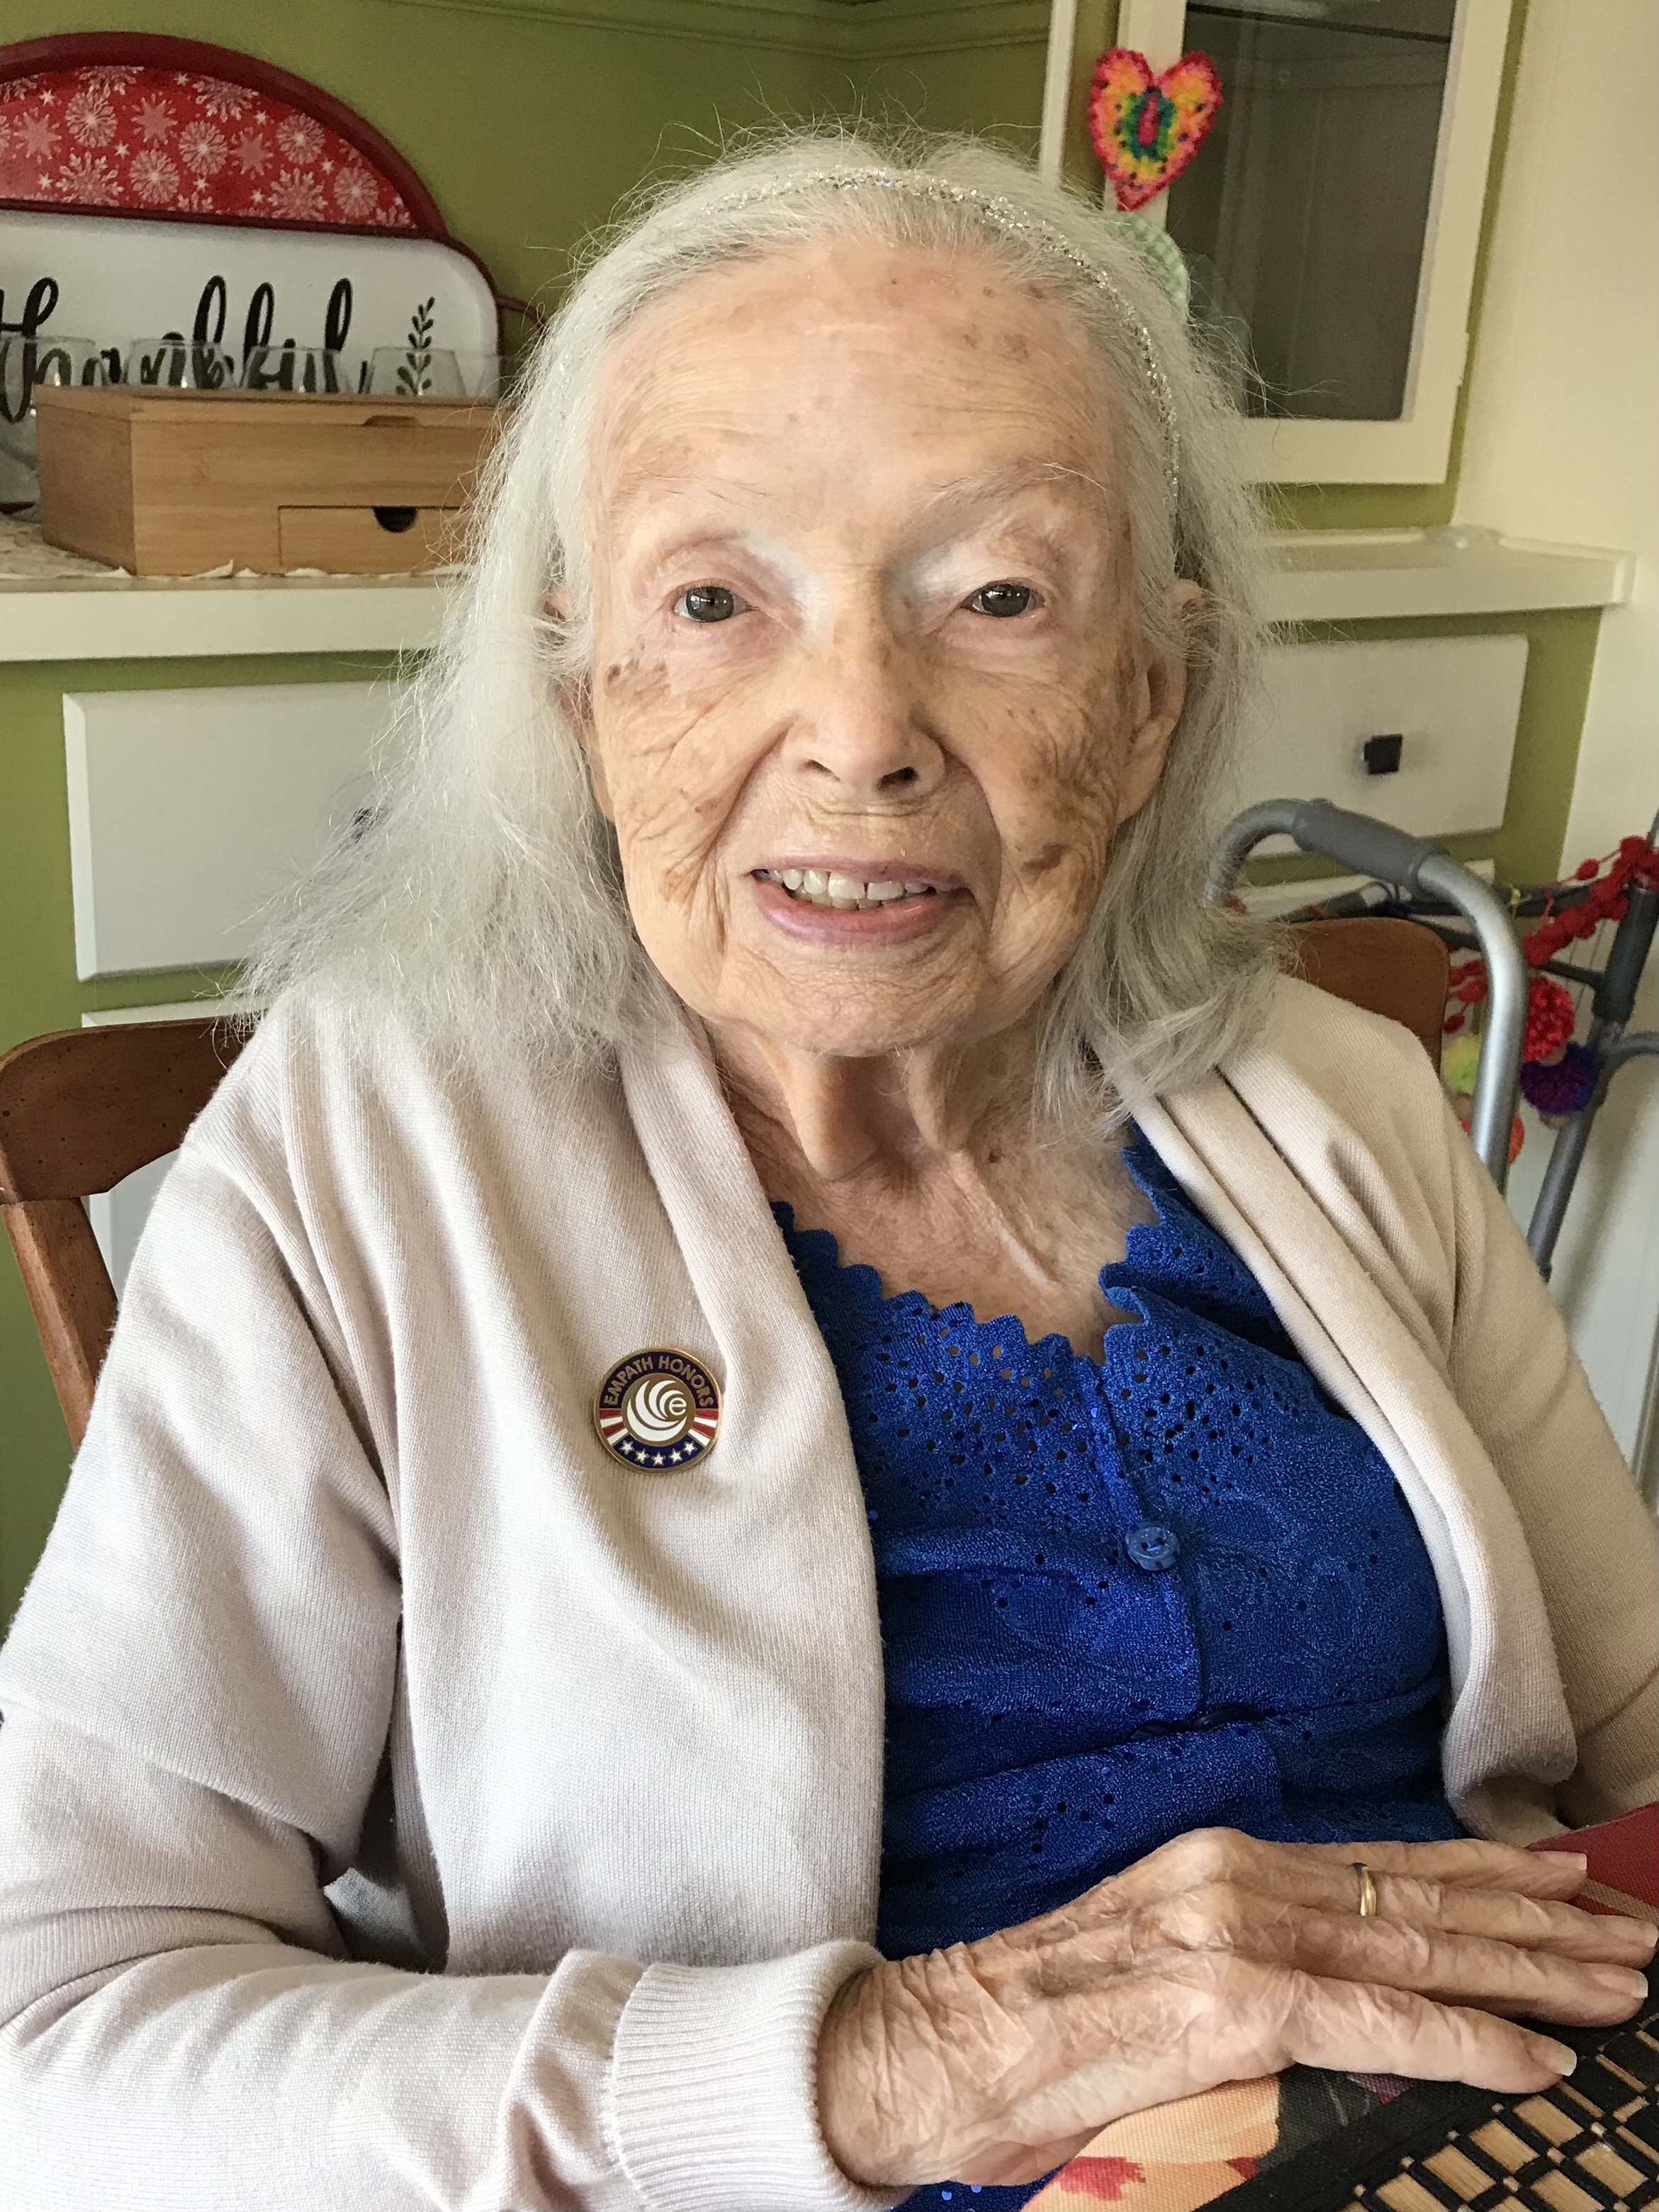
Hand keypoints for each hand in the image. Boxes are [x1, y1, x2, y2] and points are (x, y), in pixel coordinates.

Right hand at [816, 1827, 1656, 2189]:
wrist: (930, 2050)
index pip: (1385, 1870)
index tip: (1567, 1886)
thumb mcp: (1156, 1973)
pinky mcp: (1226, 2002)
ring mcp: (1232, 1932)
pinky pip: (1376, 2017)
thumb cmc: (1034, 2030)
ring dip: (1535, 1968)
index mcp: (1221, 1869)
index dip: (1488, 1880)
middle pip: (1421, 1899)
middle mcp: (1236, 1879)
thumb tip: (1338, 1999)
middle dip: (1541, 1923)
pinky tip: (1536, 2052)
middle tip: (1632, 1932)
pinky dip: (1466, 2033)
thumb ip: (1249, 1969)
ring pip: (1420, 1944)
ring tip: (1619, 1977)